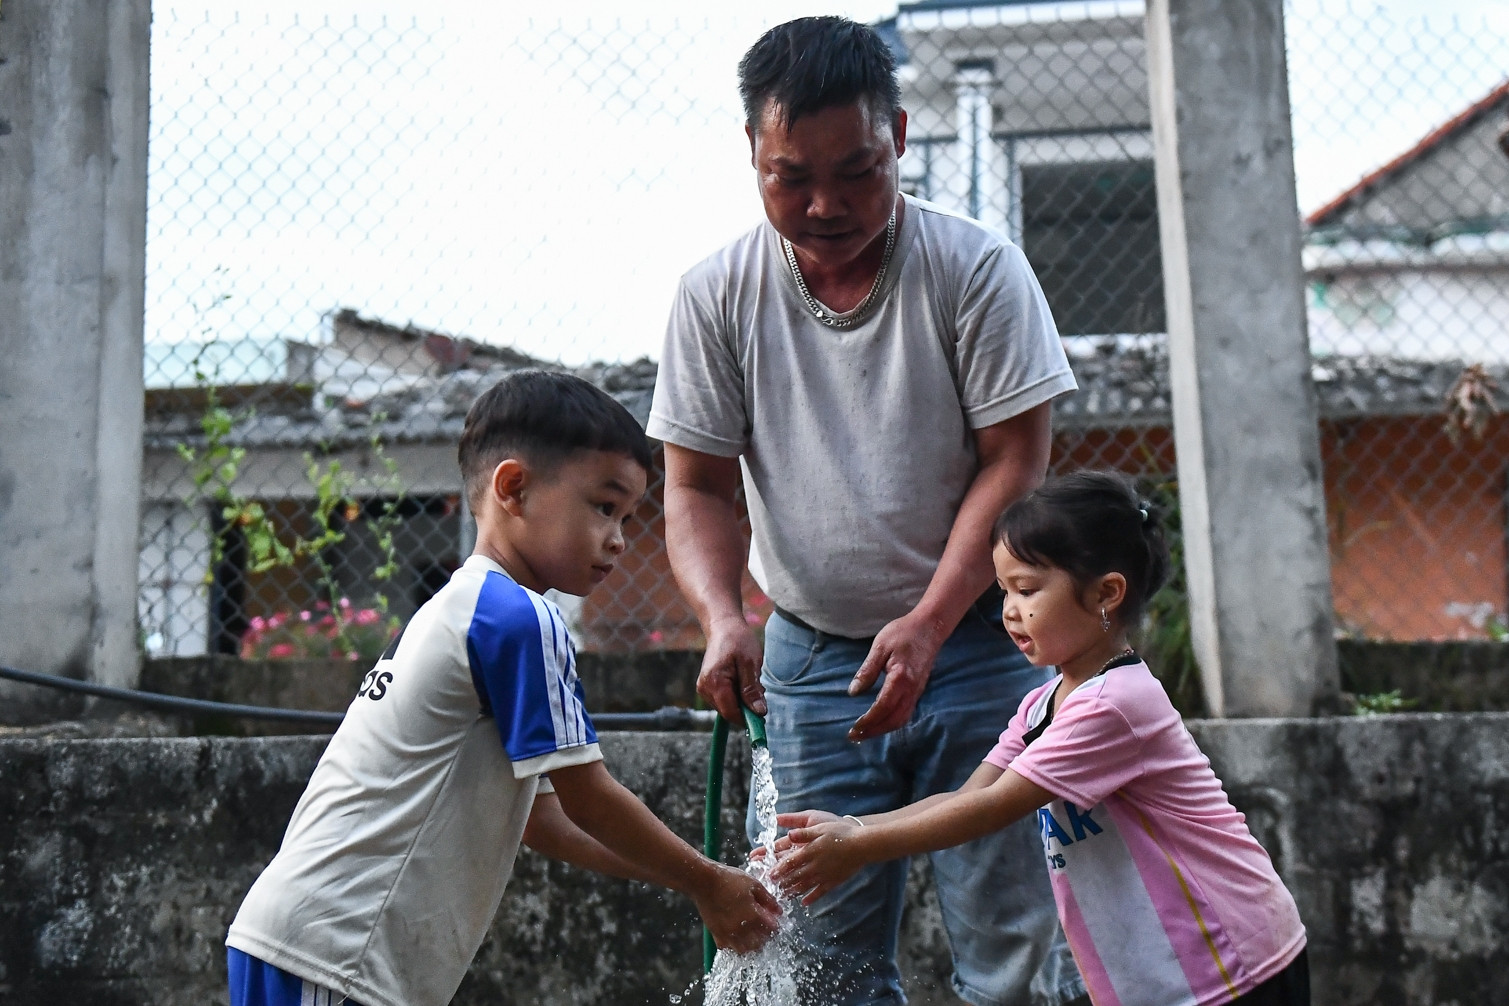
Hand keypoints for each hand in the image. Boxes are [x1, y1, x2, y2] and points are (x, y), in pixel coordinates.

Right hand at [693, 863, 781, 954]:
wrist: (704, 882)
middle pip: (760, 944)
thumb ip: (768, 900)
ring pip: (744, 950)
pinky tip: (735, 935)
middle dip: (765, 937)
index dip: (776, 924)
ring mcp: (728, 934)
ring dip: (751, 945)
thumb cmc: (729, 880)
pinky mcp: (716, 934)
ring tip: (751, 935)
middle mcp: (742, 929)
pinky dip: (734, 945)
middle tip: (764, 928)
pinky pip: (728, 948)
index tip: (774, 919)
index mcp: (754, 916)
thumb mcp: (754, 884)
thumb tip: (779, 911)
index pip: (772, 929)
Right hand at [697, 617, 765, 720]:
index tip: (763, 715)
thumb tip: (759, 712)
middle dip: (746, 707)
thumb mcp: (750, 663)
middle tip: (758, 688)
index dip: (748, 718)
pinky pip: (724, 701)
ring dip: (741, 701)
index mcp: (714, 682)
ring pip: (727, 708)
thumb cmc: (738, 640)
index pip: (730, 713)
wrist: (723, 627)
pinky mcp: (706, 688)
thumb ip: (752, 689)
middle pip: (729, 712)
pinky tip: (740, 680)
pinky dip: (735, 696)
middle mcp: (704, 688)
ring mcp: (703, 689)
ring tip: (747, 679)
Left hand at [768, 819, 867, 905]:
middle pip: (795, 876)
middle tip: (772, 888)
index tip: (769, 875)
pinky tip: (805, 903)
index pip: (790, 862)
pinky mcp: (834, 881)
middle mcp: (815, 866)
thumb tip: (788, 834)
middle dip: (782, 883)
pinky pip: (820, 892)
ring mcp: (824, 875)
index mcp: (810, 851)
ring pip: (805, 886)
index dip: (778, 869)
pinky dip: (812, 898)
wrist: (862, 845)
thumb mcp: (820, 828)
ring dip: (793, 892)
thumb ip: (803, 833)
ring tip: (783, 897)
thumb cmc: (841, 833)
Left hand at [846, 611, 945, 740]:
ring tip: (864, 733)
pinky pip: (906, 713)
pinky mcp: (918, 691)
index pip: (884, 707)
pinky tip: (879, 722)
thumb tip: (854, 693)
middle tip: (855, 736)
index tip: (854, 728)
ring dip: (883, 729)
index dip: (869, 721)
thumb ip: (867, 670)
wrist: (930, 628)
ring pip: (901, 719)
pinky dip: (891, 722)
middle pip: (894, 720)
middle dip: (874, 731)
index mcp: (901, 678)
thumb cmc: (903, 633)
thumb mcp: (880, 647)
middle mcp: (912, 690)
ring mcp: (917, 692)